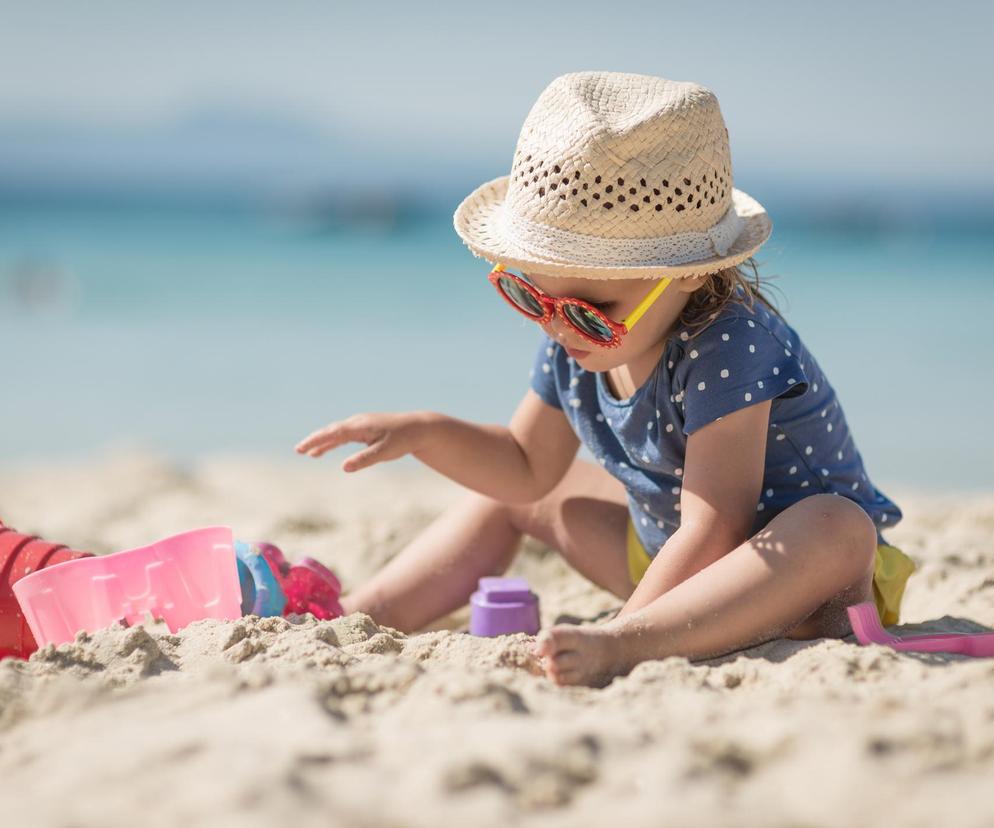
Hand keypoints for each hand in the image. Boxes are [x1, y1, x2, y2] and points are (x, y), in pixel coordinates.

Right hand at [295, 412, 430, 472]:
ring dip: (322, 442)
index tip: (302, 449)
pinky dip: (333, 442)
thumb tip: (344, 467)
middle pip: (331, 431)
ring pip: (336, 433)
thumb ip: (364, 459)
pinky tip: (326, 450)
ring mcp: (362, 425)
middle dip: (315, 441)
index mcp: (360, 426)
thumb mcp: (385, 452)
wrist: (420, 428)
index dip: (316, 441)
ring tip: (308, 454)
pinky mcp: (366, 430)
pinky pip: (344, 436)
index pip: (333, 433)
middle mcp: (358, 423)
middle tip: (298, 450)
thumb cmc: (404, 440)